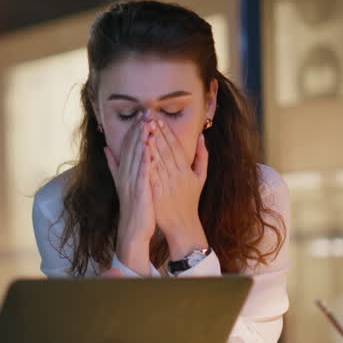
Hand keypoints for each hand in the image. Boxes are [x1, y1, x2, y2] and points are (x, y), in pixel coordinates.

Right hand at [104, 113, 155, 271]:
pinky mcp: (139, 191)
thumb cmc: (132, 207)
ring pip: (137, 157)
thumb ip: (114, 166)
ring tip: (148, 123)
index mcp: (123, 172)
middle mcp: (125, 174)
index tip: (140, 115)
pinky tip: (150, 147)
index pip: (127, 146)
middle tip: (146, 111)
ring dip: (142, 139)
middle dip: (139, 129)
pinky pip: (143, 172)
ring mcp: (132, 182)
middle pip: (131, 148)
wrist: (132, 230)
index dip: (133, 130)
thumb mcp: (121, 183)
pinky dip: (145, 158)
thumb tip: (105, 149)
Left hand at [148, 119, 208, 259]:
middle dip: (157, 134)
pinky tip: (140, 153)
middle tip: (148, 118)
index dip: (167, 133)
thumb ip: (202, 156)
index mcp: (186, 170)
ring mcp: (167, 184)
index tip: (159, 120)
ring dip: (150, 145)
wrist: (182, 224)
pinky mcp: (158, 193)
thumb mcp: (200, 177)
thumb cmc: (190, 200)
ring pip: (158, 161)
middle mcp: (177, 175)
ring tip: (143, 130)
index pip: (175, 147)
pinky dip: (146, 164)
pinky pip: (151, 176)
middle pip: (166, 151)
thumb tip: (202, 137)